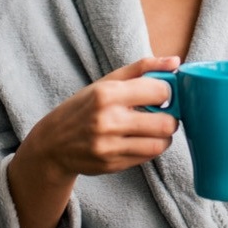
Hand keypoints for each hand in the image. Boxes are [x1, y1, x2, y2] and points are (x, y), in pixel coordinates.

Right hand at [21, 55, 180, 182]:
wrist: (51, 145)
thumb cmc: (84, 107)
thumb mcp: (107, 82)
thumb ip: (142, 68)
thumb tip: (176, 62)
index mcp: (107, 94)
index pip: (160, 91)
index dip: (167, 92)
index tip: (161, 94)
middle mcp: (108, 121)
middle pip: (166, 123)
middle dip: (171, 117)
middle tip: (164, 113)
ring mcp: (109, 146)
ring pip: (160, 143)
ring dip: (164, 135)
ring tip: (154, 128)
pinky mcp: (111, 165)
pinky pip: (148, 157)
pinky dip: (151, 147)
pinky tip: (141, 139)